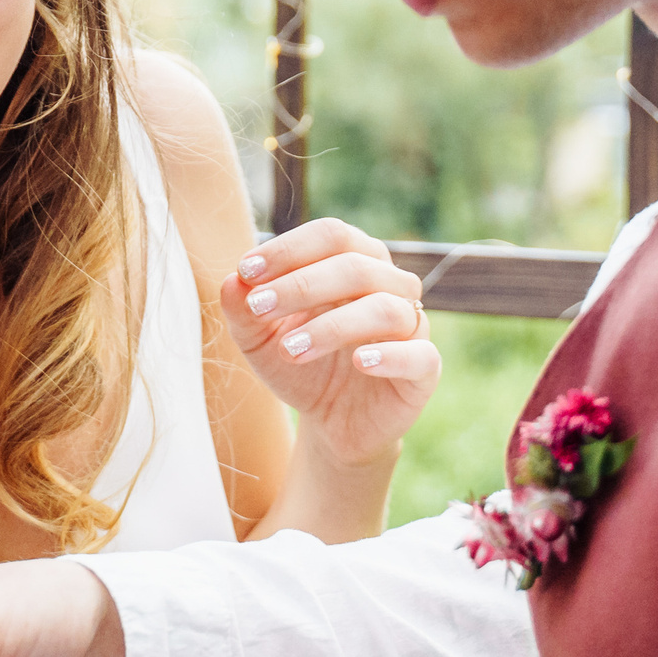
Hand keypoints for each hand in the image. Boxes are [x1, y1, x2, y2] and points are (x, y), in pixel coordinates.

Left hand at [224, 218, 439, 471]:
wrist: (330, 422)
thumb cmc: (299, 364)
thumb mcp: (258, 340)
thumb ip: (243, 311)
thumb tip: (232, 282)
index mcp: (355, 261)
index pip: (331, 234)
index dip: (289, 248)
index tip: (247, 271)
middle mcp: (389, 284)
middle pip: (355, 265)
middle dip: (301, 284)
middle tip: (259, 308)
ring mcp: (412, 325)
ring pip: (384, 308)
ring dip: (332, 326)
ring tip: (290, 348)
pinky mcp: (425, 369)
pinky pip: (419, 354)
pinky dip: (389, 355)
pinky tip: (358, 362)